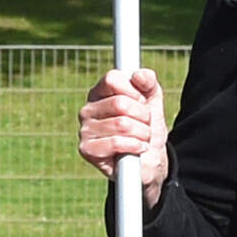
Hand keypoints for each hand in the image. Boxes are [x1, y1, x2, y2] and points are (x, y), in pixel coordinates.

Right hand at [76, 68, 168, 207]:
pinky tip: (138, 149)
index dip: (135, 92)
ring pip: (122, 124)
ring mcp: (85, 130)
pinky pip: (116, 142)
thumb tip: (138, 74)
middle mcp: (87, 110)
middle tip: (144, 125)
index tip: (141, 103)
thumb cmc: (146, 130)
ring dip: (142, 133)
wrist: (150, 162)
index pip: (112, 79)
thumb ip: (148, 83)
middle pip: (120, 102)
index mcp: (98, 94)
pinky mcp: (87, 150)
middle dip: (143, 116)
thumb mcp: (152, 101)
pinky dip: (135, 146)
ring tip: (141, 139)